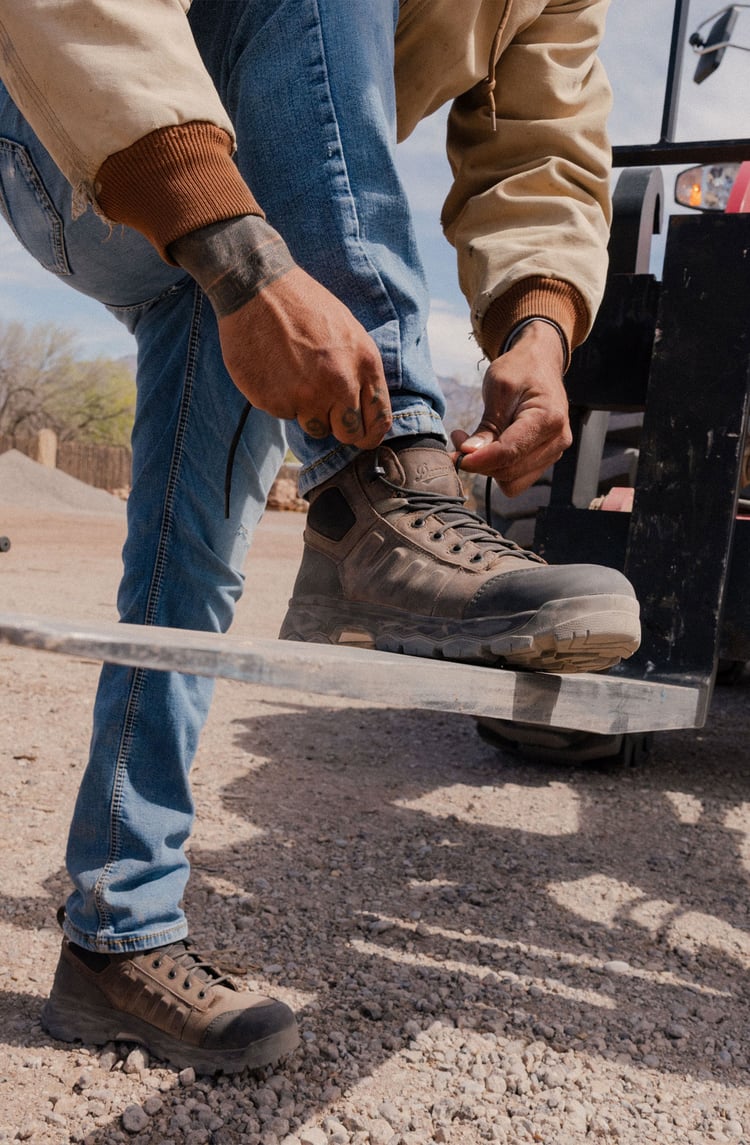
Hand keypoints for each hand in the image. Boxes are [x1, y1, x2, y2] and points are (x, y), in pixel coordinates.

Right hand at [170, 216, 391, 446]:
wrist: (257, 289)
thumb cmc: (305, 306)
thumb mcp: (350, 332)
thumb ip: (360, 372)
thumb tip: (367, 411)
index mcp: (364, 364)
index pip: (379, 420)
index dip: (370, 434)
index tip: (362, 436)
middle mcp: (339, 385)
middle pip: (349, 434)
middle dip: (340, 427)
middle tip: (326, 409)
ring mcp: (305, 397)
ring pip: (315, 428)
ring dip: (308, 412)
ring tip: (297, 377)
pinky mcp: (275, 402)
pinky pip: (285, 415)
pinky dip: (281, 400)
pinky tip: (275, 370)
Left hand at [451, 320, 570, 495]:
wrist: (542, 364)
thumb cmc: (521, 370)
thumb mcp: (499, 388)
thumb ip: (486, 425)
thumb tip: (469, 454)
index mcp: (548, 419)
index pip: (510, 452)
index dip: (479, 460)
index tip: (456, 455)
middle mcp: (557, 441)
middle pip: (510, 471)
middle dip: (480, 462)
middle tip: (459, 441)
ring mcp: (553, 453)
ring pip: (512, 481)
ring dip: (488, 468)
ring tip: (473, 443)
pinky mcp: (545, 460)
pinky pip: (516, 479)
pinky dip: (497, 469)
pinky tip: (488, 449)